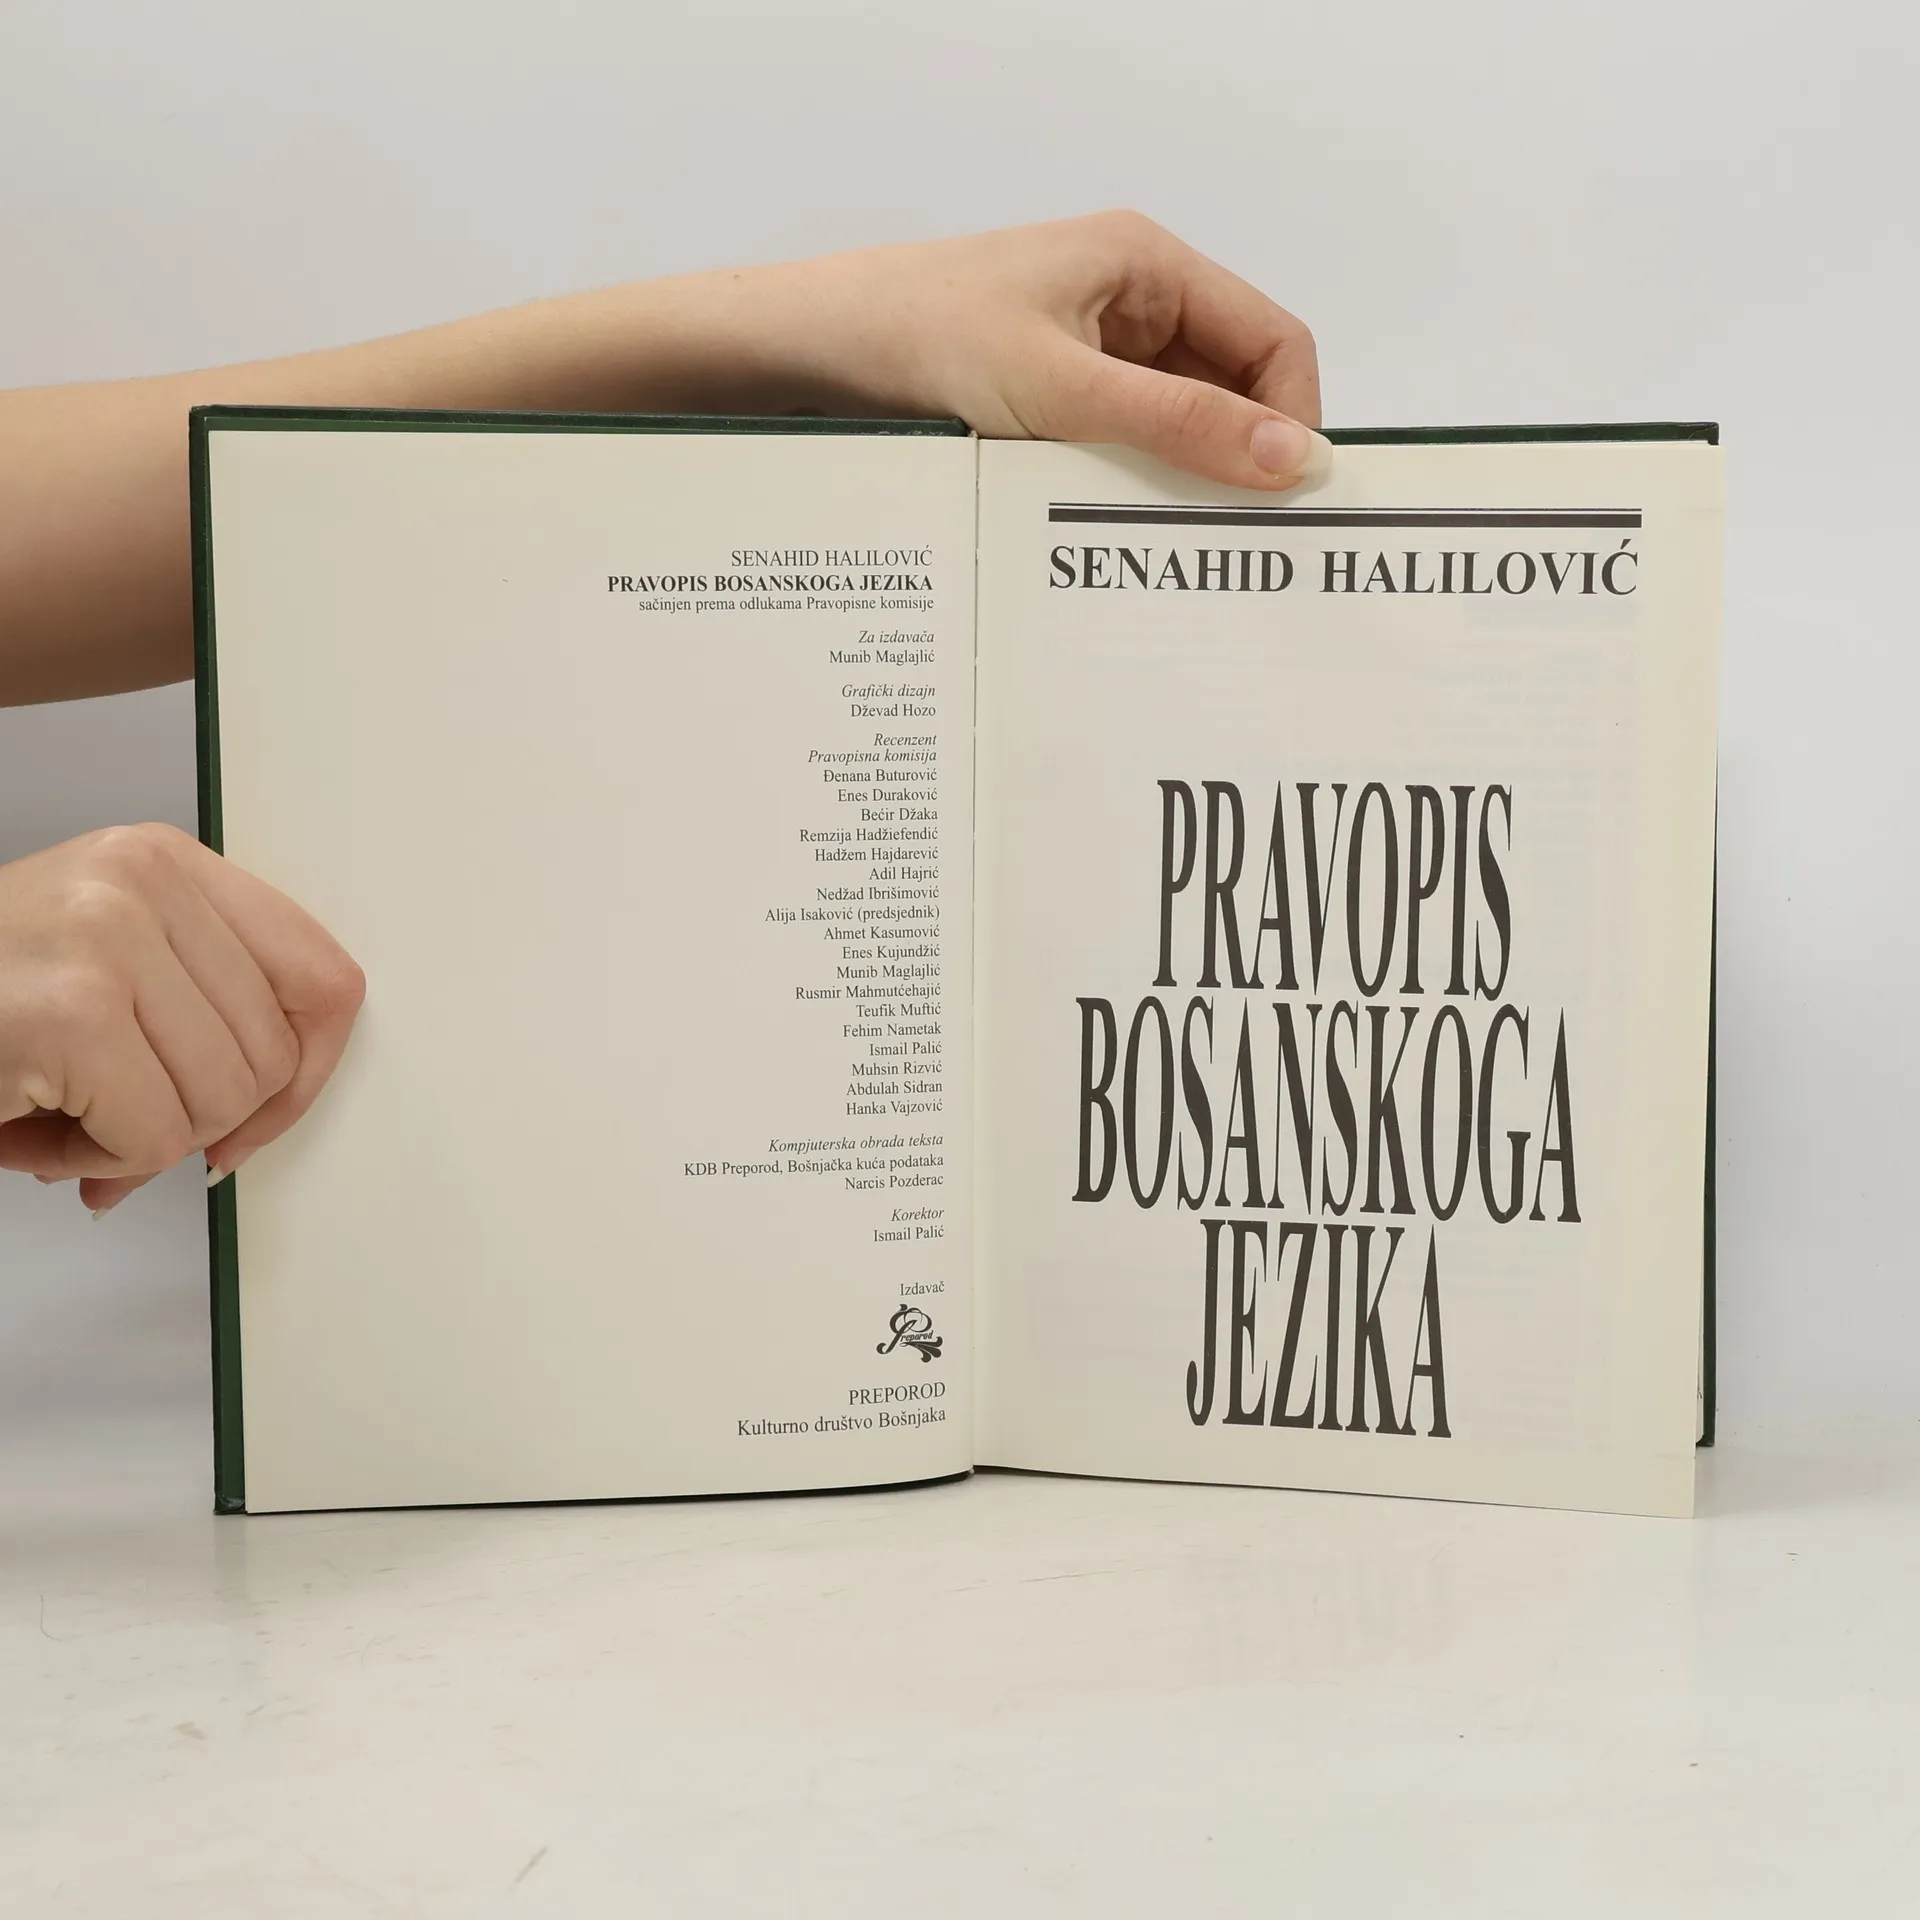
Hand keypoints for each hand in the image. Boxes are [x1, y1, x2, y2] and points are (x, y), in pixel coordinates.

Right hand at [0, 824, 364, 1214]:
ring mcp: (105, 940)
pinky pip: (156, 1139)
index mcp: (165, 862)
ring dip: (144, 1141)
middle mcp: (141, 883)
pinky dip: (102, 1164)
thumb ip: (205, 1006)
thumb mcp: (106, 964)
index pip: (323, 976)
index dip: (309, 1068)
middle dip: (203, 1117)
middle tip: (115, 1110)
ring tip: (67, 1111)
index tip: (264, 1111)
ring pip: (223, 1103)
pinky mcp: (69, 1013)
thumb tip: (278, 1102)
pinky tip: (40, 1131)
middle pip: (274, 1056)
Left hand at [722, 210, 1326, 488]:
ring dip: (1174, 481)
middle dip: (1236, 460)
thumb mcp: (1061, 389)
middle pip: (1229, 389)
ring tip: (1171, 548)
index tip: (1281, 502)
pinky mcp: (1047, 399)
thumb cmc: (919, 337)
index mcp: (1147, 265)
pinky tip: (1111, 535)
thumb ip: (1178, 425)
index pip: (1272, 342)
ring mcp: (1086, 351)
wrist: (804, 353)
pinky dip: (1122, 488)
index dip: (1291, 420)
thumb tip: (1291, 460)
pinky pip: (1116, 447)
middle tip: (1235, 544)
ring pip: (1171, 427)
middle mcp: (1128, 302)